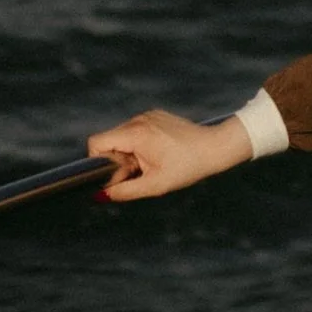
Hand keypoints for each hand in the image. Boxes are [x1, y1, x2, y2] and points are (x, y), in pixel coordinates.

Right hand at [86, 107, 251, 202]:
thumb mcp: (154, 185)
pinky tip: (157, 154)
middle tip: (139, 172)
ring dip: (128, 153)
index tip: (120, 173)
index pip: (97, 142)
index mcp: (136, 133)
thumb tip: (99, 196)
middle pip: (109, 140)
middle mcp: (139, 119)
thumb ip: (124, 191)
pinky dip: (139, 144)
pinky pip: (135, 131)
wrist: (215, 147)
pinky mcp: (155, 116)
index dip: (100, 162)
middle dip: (117, 161)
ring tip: (151, 163)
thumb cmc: (187, 167)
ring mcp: (147, 115)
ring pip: (122, 136)